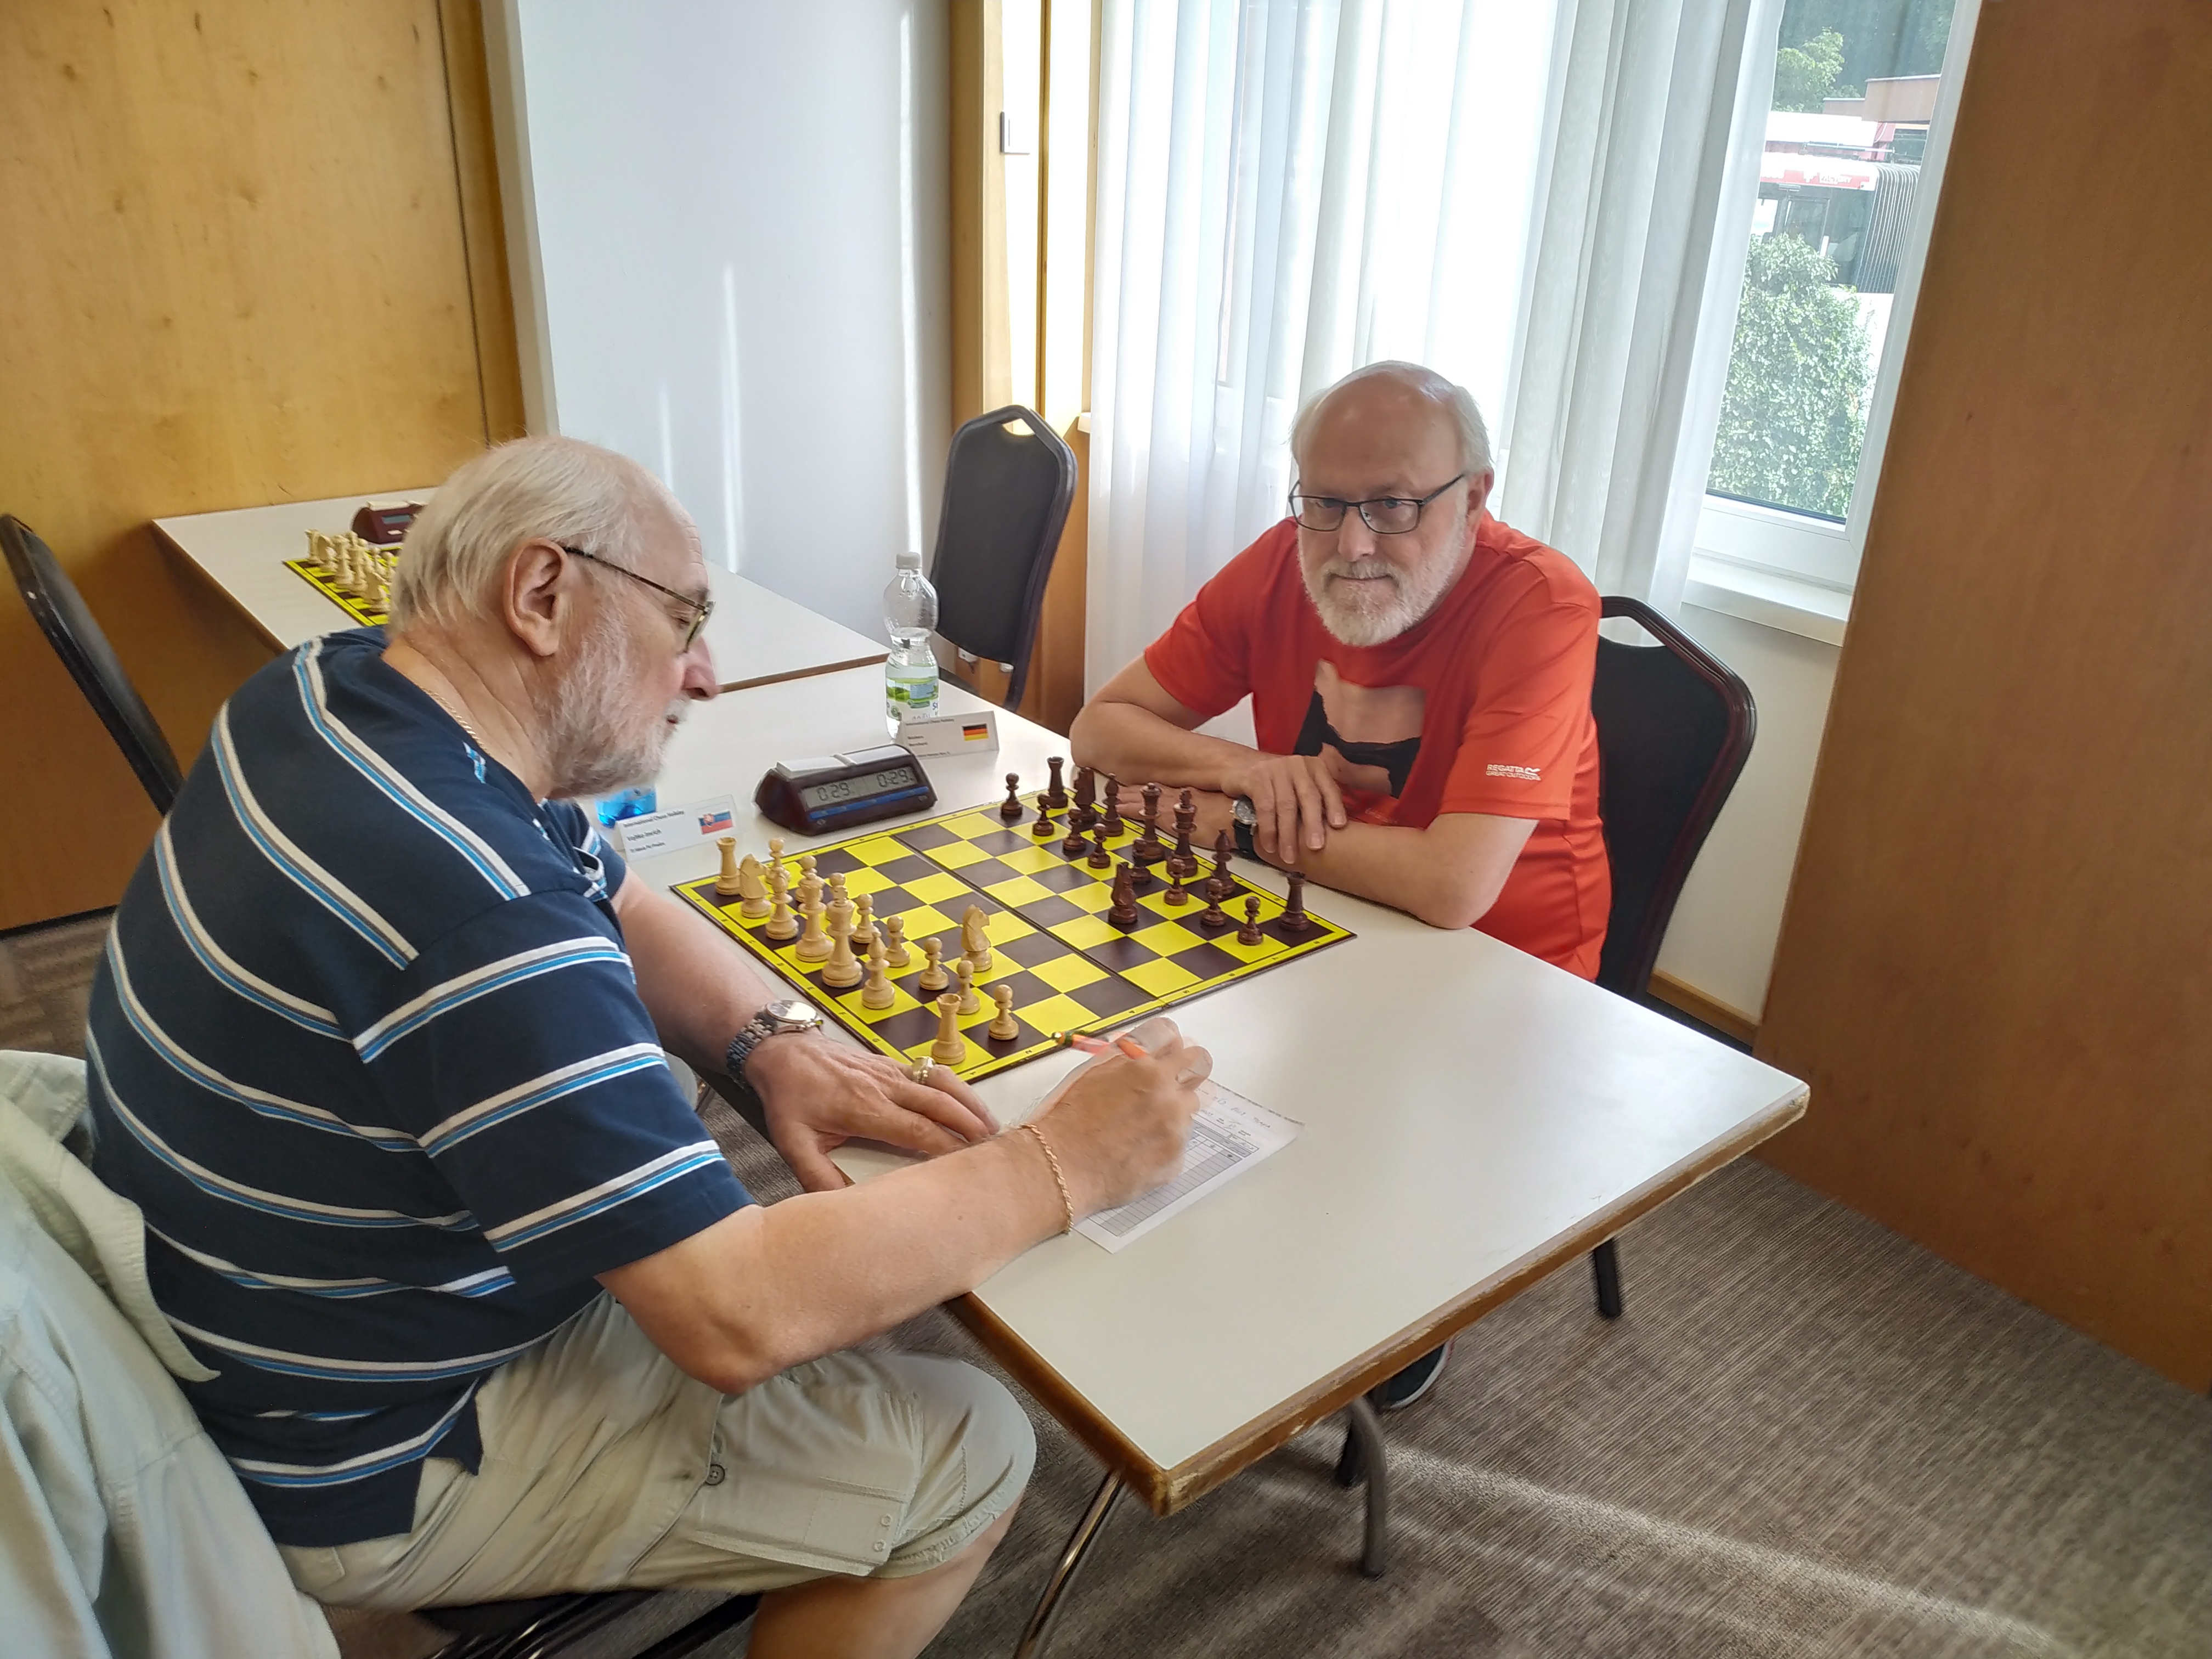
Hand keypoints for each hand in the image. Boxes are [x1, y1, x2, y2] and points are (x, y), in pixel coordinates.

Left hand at [746, 1033, 998, 1192]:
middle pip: (940, 1105)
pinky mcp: (892, 1063)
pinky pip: (933, 1073)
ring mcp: (891, 1071)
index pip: (917, 1130)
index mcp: (864, 1108)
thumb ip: (815, 1176)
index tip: (967, 1168)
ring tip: (993, 1128)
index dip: (946, 1148)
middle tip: (996, 1150)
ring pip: (942, 1085)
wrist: (782, 1052)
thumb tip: (841, 1208)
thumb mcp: (792, 1142)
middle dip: (971, 1127)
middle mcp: (885, 1086)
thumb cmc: (789, 1098)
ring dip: (970, 1105)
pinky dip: (957, 1088)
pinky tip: (969, 1104)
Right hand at [1029, 1016, 1211, 1213]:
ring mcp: (1174, 1125)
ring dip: (1175, 1109)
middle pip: (1199, 1064)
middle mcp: (1166, 1092)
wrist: (1062, 1165)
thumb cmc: (1069, 1122)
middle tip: (1173, 1080)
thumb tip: (1150, 1049)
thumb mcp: (1093, 1072)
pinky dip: (1164, 1142)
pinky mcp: (1176, 1156)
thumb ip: (1127, 1056)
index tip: (1169, 1052)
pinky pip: (1180, 1140)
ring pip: (1191, 1105)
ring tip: (1143, 1124)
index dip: (1170, 1044)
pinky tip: (1139, 1147)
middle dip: (1188, 1069)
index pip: (1174, 1037)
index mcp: (1144, 1066)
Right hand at [1221, 753, 1346, 862]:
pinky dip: (1268, 829)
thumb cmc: (1274, 782)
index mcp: (1313, 767)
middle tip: (1315, 846)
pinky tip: (1269, 844)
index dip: (1335, 807)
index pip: (1328, 788)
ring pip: (1286, 805)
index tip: (1338, 825)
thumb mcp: (1298, 785)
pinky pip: (1265, 807)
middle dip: (1313, 824)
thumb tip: (1332, 830)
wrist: (1238, 767)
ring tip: (1289, 855)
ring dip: (1288, 834)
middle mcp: (1297, 765)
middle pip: (1309, 796)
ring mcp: (1276, 769)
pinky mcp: (1256, 778)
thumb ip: (1314, 800)